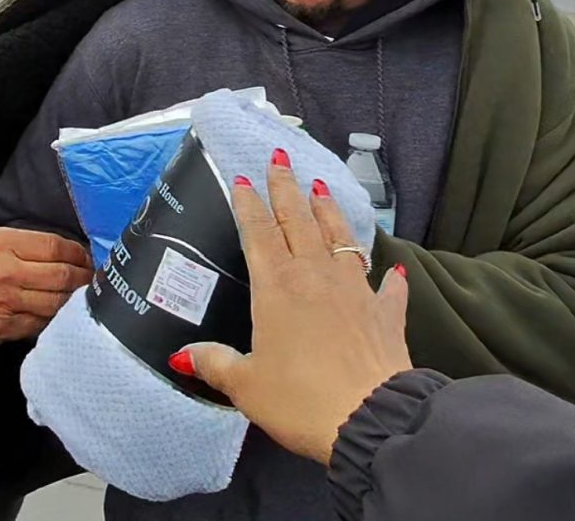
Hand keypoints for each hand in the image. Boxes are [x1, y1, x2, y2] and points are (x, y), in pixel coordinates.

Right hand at [0, 228, 91, 348]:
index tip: (89, 257)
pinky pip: (38, 326)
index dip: (79, 253)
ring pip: (56, 303)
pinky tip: (61, 317)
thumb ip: (21, 244)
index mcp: (5, 244)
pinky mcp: (2, 329)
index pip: (56, 247)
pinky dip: (53, 321)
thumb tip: (58, 253)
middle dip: (86, 278)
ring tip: (85, 297)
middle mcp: (9, 273)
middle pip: (63, 276)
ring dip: (75, 301)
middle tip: (96, 279)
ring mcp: (7, 303)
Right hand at [173, 158, 411, 464]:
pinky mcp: (385, 311)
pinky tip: (392, 267)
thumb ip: (215, 364)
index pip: (259, 232)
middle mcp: (316, 275)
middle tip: (280, 159)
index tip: (242, 179)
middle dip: (286, 188)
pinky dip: (388, 275)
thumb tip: (182, 356)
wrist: (369, 416)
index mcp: (278, 287)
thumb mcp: (246, 386)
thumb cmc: (300, 400)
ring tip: (321, 187)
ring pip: (340, 237)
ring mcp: (355, 289)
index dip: (248, 203)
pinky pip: (387, 285)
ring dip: (328, 210)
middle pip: (298, 220)